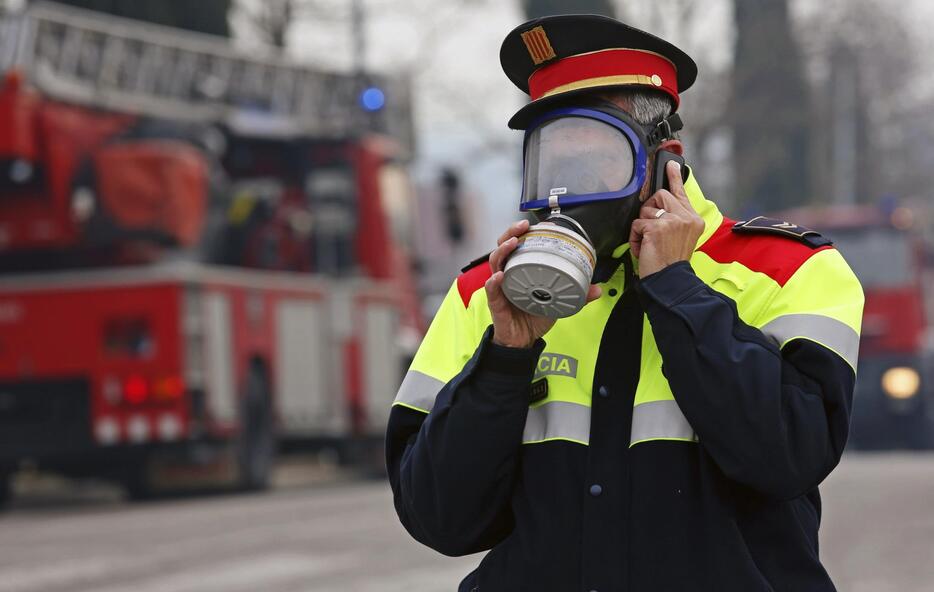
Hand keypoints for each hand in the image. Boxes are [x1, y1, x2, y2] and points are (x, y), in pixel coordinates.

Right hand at [485, 219, 601, 347]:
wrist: (522, 341)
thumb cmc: (533, 316)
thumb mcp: (558, 302)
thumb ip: (576, 295)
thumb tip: (597, 289)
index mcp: (522, 270)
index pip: (520, 245)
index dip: (526, 232)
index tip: (539, 224)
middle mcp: (508, 274)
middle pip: (503, 247)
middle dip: (511, 233)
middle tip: (524, 226)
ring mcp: (500, 287)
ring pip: (495, 262)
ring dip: (503, 250)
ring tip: (513, 244)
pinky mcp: (495, 302)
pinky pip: (491, 289)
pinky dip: (494, 282)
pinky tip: (499, 276)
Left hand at [629, 161, 704, 277]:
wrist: (670, 280)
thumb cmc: (670, 262)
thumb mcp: (679, 237)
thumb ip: (674, 218)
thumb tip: (657, 204)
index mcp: (693, 219)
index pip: (681, 192)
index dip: (674, 176)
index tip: (670, 163)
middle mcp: (686, 217)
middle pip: (660, 195)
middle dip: (649, 210)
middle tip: (652, 230)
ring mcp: (673, 221)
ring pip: (646, 209)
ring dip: (642, 226)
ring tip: (649, 242)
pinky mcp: (657, 227)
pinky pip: (637, 223)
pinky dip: (635, 237)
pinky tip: (644, 248)